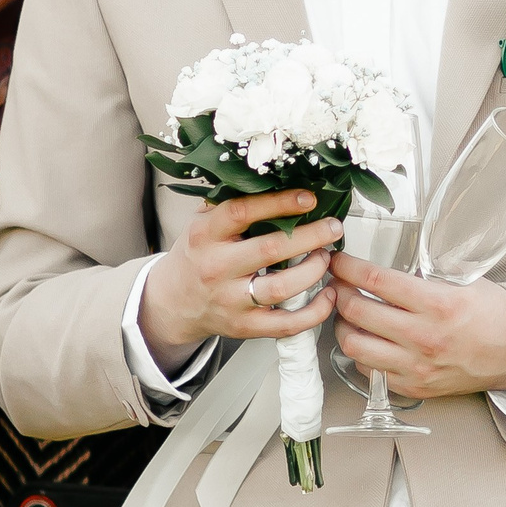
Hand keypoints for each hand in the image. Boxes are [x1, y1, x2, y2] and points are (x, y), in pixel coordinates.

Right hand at [138, 191, 340, 375]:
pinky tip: (328, 295)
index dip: (279, 203)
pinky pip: (287, 323)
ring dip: (314, 270)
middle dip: (311, 236)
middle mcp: (216, 268)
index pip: (242, 212)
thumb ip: (230, 205)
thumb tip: (275, 180)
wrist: (172, 303)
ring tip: (327, 257)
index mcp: (204, 235)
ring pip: (282, 287)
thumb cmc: (196, 257)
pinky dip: (315, 311)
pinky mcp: (245, 326)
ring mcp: (231, 300)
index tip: (309, 198)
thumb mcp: (201, 224)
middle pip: (270, 249)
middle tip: (333, 227)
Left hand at [331, 254, 505, 402]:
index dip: (349, 268)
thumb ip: (427, 276)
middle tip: (337, 284)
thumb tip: (388, 267)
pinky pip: (370, 371)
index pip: (377, 281)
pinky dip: (362, 354)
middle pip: (357, 311)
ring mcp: (417, 366)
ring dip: (343, 325)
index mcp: (438, 304)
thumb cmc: (495, 314)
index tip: (338, 261)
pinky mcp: (415, 387)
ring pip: (355, 345)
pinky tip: (369, 340)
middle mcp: (423, 337)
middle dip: (338, 292)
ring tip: (348, 314)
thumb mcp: (466, 282)